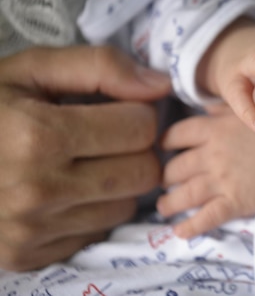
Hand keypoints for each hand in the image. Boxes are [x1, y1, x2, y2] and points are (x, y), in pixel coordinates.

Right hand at [0, 46, 170, 270]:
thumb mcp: (31, 68)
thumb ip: (100, 67)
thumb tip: (159, 86)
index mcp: (38, 137)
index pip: (142, 128)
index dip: (137, 112)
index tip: (117, 108)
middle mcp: (37, 192)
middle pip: (143, 172)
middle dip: (135, 149)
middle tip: (107, 137)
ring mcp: (31, 231)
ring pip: (127, 206)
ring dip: (117, 182)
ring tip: (82, 163)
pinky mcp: (27, 256)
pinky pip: (97, 233)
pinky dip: (92, 211)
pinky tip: (64, 191)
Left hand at [157, 106, 254, 238]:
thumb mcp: (251, 107)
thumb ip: (227, 109)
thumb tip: (211, 109)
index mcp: (213, 129)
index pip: (177, 135)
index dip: (167, 142)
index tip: (165, 148)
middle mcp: (210, 155)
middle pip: (176, 168)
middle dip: (167, 176)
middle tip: (166, 181)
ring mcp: (220, 180)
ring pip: (184, 195)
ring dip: (169, 203)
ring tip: (164, 207)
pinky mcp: (234, 202)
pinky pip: (206, 218)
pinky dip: (189, 227)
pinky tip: (179, 232)